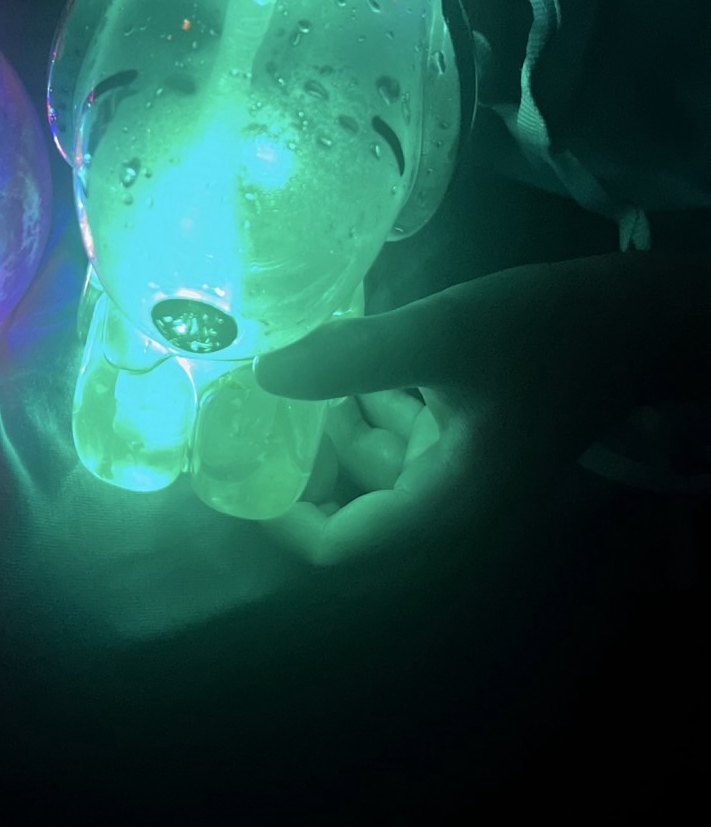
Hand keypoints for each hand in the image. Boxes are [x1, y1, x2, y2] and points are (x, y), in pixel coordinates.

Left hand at [254, 252, 705, 567]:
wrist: (635, 320)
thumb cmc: (546, 332)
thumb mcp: (442, 337)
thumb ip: (352, 359)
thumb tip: (262, 375)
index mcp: (447, 507)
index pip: (338, 546)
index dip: (277, 513)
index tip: (230, 459)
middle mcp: (450, 506)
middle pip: (347, 505)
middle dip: (295, 458)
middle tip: (239, 403)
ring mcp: (460, 473)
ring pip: (367, 464)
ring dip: (325, 421)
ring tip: (275, 365)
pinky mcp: (467, 438)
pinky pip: (396, 433)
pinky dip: (363, 400)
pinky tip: (335, 348)